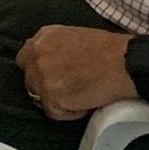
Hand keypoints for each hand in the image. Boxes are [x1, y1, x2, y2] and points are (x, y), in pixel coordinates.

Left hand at [16, 26, 137, 119]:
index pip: (26, 58)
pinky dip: (71, 112)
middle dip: (46, 87)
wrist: (122, 61)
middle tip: (68, 90)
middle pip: (30, 79)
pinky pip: (55, 113)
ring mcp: (40, 76)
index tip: (54, 77)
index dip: (40, 71)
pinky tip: (86, 102)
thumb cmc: (108, 49)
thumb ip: (56, 48)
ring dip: (58, 100)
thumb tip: (56, 64)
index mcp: (43, 37)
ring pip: (40, 97)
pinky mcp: (51, 97)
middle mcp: (36, 54)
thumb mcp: (73, 37)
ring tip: (81, 95)